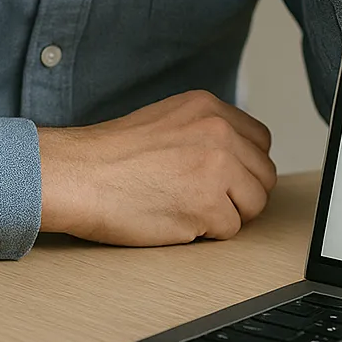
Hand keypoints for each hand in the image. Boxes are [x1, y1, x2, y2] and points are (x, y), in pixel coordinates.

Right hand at [36, 90, 276, 244]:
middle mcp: (220, 132)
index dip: (245, 166)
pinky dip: (207, 234)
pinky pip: (230, 230)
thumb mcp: (167, 120)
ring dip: (228, 214)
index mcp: (209, 107)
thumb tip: (237, 158)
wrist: (78, 175)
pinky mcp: (208, 205)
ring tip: (190, 210)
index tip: (228, 179)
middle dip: (241, 194)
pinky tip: (177, 221)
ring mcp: (217, 168)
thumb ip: (205, 132)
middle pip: (263, 174)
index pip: (260, 140)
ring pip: (253, 204)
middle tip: (209, 202)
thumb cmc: (109, 156)